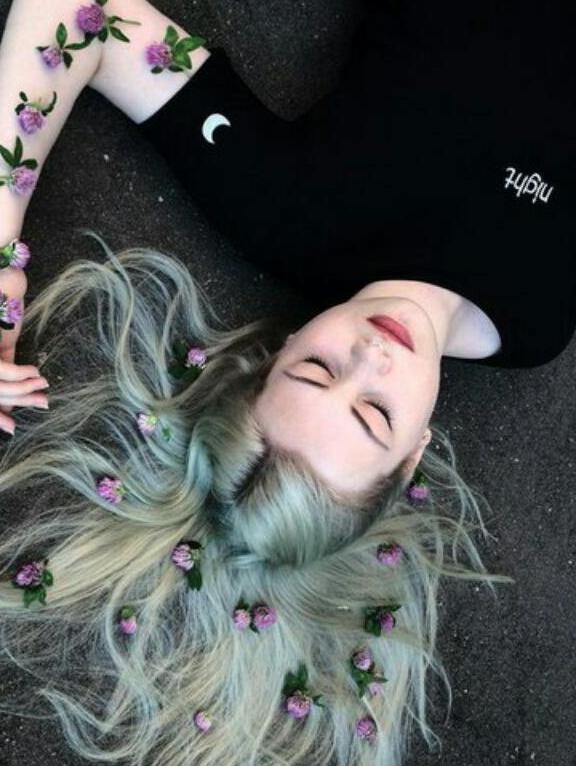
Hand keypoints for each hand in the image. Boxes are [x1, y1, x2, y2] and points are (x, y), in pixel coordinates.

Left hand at [0, 266, 48, 434]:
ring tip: (44, 389)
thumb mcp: (1, 343)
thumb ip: (5, 361)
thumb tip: (16, 384)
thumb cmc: (1, 310)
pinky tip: (37, 373)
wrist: (1, 284)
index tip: (12, 426)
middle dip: (18, 404)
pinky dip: (23, 374)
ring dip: (25, 390)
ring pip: (1, 386)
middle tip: (43, 406)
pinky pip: (6, 369)